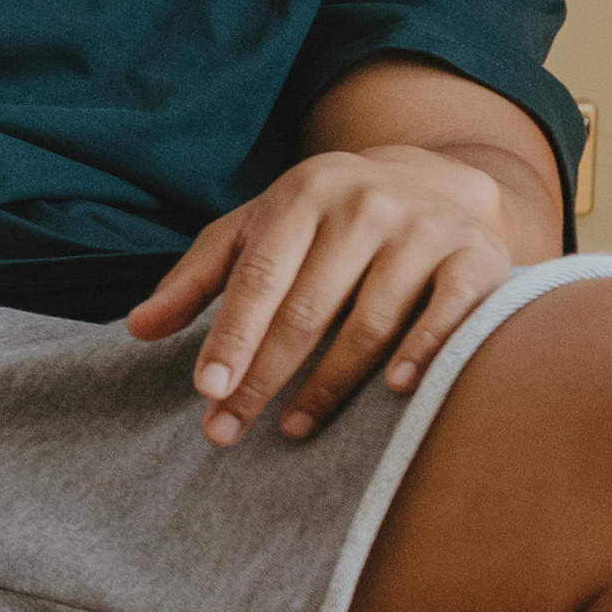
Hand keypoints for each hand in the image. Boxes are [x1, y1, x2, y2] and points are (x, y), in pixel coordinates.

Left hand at [125, 145, 517, 446]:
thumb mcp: (254, 230)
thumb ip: (197, 278)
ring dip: (330, 384)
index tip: (208, 392)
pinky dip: (423, 353)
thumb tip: (136, 328)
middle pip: (307, 308)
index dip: (231, 337)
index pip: (258, 278)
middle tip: (228, 431)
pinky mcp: (476, 257)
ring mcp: (424, 229)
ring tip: (292, 427)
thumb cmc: (323, 220)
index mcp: (301, 196)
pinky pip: (449, 314)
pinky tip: (395, 392)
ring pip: (371, 321)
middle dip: (264, 375)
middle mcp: (363, 206)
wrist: (435, 180)